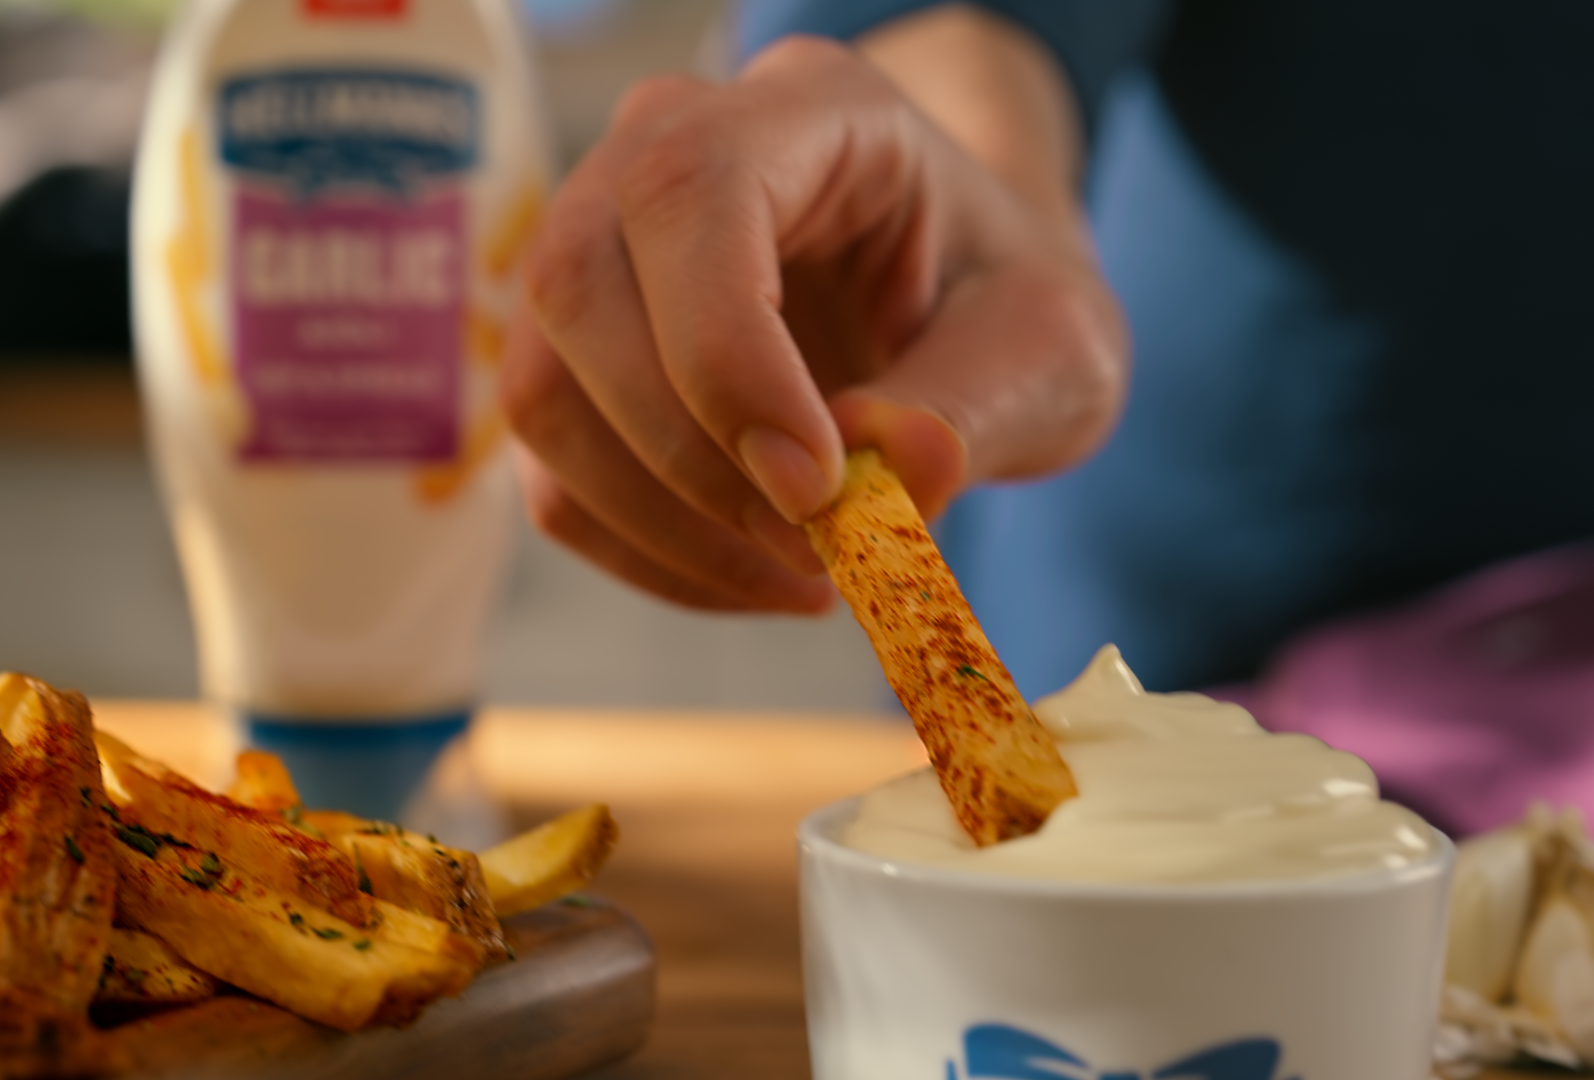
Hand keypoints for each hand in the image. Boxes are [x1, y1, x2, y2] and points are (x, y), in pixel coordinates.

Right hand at [501, 18, 1126, 613]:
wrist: (955, 300)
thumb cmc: (997, 298)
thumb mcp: (1050, 344)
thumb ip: (978, 401)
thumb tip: (887, 475)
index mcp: (801, 108)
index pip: (689, 194)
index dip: (724, 354)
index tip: (813, 488)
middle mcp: (659, 152)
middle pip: (576, 288)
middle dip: (686, 458)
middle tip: (815, 551)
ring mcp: (595, 251)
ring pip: (543, 395)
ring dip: (662, 525)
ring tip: (802, 576)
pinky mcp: (574, 360)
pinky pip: (553, 474)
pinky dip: (646, 555)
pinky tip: (752, 575)